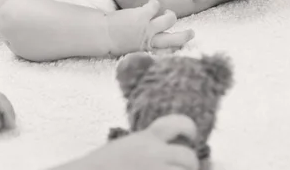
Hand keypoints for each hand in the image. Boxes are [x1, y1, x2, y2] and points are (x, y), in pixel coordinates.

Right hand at [56, 115, 198, 169]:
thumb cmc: (100, 166)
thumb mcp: (125, 148)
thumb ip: (146, 146)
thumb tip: (170, 155)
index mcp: (145, 138)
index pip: (178, 123)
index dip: (188, 129)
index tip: (189, 138)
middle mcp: (153, 153)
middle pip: (188, 156)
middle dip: (188, 166)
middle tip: (179, 169)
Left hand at [107, 0, 193, 55]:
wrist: (103, 35)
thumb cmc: (112, 42)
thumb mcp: (130, 50)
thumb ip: (140, 47)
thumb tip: (147, 44)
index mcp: (148, 51)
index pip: (167, 52)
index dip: (176, 49)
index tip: (182, 47)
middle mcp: (151, 41)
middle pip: (176, 40)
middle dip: (185, 36)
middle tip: (191, 33)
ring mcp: (148, 28)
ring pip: (170, 20)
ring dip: (170, 15)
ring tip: (167, 12)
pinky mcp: (143, 15)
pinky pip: (156, 5)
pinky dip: (154, 3)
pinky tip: (151, 3)